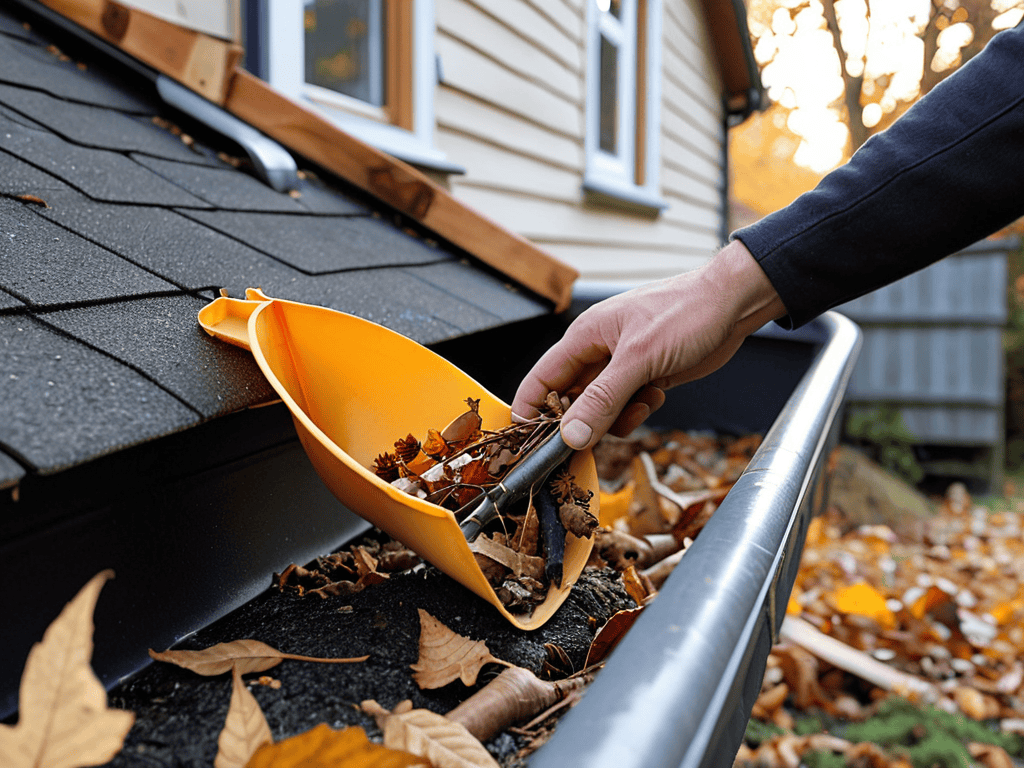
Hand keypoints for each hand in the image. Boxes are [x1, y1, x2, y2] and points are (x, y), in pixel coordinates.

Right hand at [511, 240, 785, 449]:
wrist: (733, 305)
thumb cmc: (685, 314)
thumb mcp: (639, 360)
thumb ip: (603, 400)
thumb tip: (570, 436)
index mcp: (585, 337)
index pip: (542, 378)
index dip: (530, 410)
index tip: (526, 442)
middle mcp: (598, 351)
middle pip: (570, 398)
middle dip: (580, 421)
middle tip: (593, 440)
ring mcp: (621, 365)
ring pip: (600, 407)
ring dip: (616, 417)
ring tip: (642, 404)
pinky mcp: (644, 376)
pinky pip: (625, 406)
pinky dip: (637, 410)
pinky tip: (657, 394)